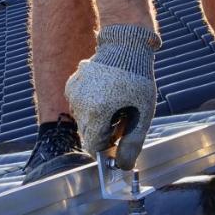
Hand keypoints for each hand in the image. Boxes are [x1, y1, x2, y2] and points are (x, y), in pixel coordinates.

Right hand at [64, 24, 160, 169]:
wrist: (126, 47)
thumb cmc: (138, 80)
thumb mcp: (143, 113)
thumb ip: (133, 143)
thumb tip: (122, 167)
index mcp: (97, 111)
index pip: (93, 145)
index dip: (108, 145)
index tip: (120, 136)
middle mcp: (80, 103)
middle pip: (88, 133)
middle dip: (104, 131)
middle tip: (123, 116)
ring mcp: (73, 92)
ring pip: (83, 119)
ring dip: (97, 117)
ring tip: (116, 101)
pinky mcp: (72, 83)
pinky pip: (79, 104)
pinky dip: (91, 104)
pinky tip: (105, 92)